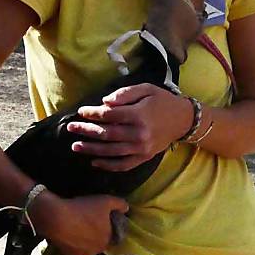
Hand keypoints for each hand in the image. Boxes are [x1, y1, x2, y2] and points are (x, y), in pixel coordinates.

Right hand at [29, 192, 128, 254]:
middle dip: (95, 234)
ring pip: (87, 248)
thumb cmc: (84, 208)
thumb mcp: (105, 200)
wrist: (57, 218)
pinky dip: (73, 245)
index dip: (106, 227)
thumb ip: (120, 204)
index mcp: (108, 239)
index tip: (99, 219)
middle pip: (99, 242)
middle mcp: (98, 251)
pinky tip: (69, 235)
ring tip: (77, 227)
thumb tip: (126, 209)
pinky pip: (75, 251)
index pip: (111, 235)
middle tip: (87, 222)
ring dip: (84, 240)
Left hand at [67, 83, 191, 170]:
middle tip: (71, 128)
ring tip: (76, 146)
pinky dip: (107, 165)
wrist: (183, 119)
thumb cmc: (162, 101)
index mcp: (138, 115)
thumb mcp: (146, 89)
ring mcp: (142, 148)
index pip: (109, 115)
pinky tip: (94, 161)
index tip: (81, 111)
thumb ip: (125, 94)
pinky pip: (123, 165)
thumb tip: (104, 103)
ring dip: (91, 149)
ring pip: (111, 151)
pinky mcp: (144, 157)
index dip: (92, 113)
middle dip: (86, 131)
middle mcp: (139, 134)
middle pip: (106, 134)